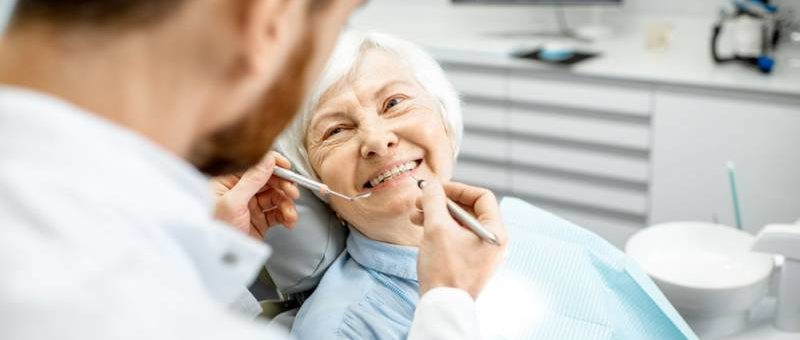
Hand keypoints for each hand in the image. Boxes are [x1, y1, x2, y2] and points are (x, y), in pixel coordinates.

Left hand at [211, 151, 299, 238]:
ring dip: (287, 204)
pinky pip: (277, 213)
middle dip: (284, 186)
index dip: (273, 164)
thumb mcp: (233, 202)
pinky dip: (286, 216)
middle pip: (269, 180)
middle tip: (293, 193)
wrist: (220, 260)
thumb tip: (268, 159)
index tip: (287, 168)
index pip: (254, 165)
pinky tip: (289, 221)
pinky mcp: (259, 220)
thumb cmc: (217, 232)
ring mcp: (250, 206)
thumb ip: (252, 179)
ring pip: (276, 197)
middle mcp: (240, 191)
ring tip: (290, 214)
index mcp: (227, 182)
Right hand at [415, 180, 507, 299]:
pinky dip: (440, 230)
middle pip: (469, 210)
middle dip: (442, 202)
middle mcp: (493, 242)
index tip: (437, 188)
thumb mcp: (437, 227)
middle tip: (420, 199)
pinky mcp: (469, 263)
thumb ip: (434, 201)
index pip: (482, 196)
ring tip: (415, 214)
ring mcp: (482, 254)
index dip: (458, 188)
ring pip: (459, 224)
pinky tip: (421, 228)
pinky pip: (456, 238)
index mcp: (495, 232)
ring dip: (437, 215)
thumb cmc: (444, 268)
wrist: (441, 305)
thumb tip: (431, 185)